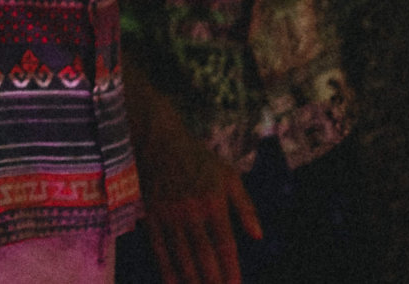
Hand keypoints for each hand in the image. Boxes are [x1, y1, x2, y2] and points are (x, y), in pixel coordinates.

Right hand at [132, 98, 261, 283]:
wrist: (157, 139)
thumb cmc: (197, 158)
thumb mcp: (229, 176)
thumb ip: (246, 207)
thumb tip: (259, 237)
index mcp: (213, 203)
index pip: (224, 244)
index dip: (230, 269)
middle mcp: (191, 212)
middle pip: (203, 255)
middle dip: (212, 281)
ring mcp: (168, 214)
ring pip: (181, 255)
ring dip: (190, 279)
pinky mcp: (150, 215)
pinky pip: (158, 247)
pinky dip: (165, 269)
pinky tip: (172, 283)